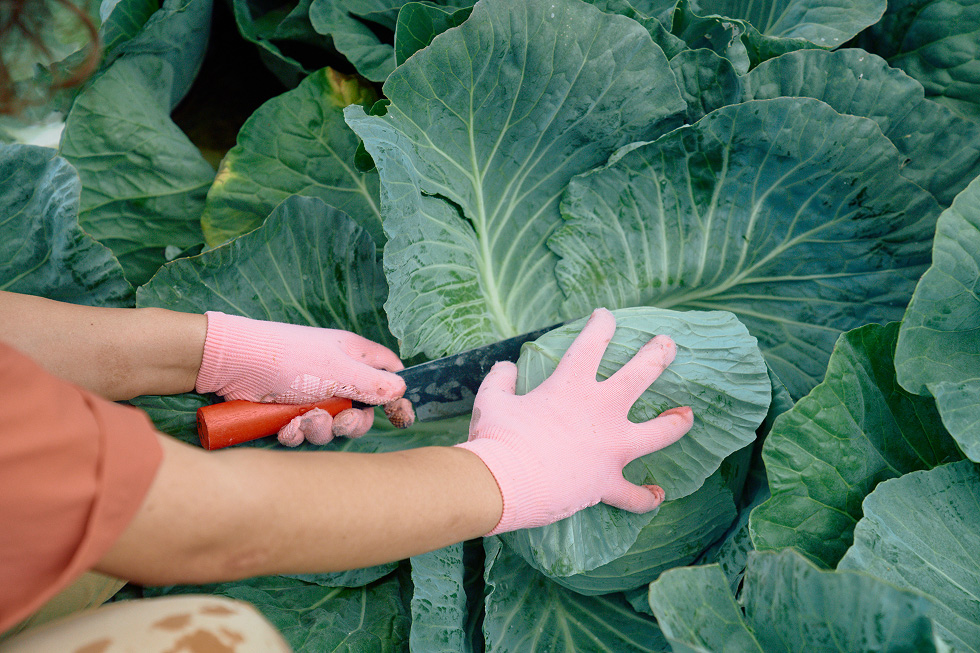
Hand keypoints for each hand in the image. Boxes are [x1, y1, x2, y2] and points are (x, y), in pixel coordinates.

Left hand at [195, 312, 412, 444]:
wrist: (233, 365)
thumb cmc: (289, 358)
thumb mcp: (338, 370)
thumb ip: (373, 383)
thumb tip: (402, 390)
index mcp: (354, 356)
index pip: (388, 373)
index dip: (395, 395)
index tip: (399, 415)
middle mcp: (337, 375)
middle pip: (362, 410)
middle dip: (351, 422)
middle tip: (340, 421)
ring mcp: (313, 394)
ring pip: (332, 426)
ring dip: (320, 429)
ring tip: (303, 420)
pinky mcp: (290, 412)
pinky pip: (305, 433)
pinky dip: (296, 434)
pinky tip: (285, 427)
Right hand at [456, 308, 693, 534]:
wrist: (503, 484)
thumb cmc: (497, 438)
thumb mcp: (491, 401)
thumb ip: (501, 380)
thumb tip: (505, 367)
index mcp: (572, 385)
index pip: (593, 342)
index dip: (602, 324)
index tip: (606, 316)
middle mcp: (602, 410)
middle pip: (642, 374)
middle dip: (659, 355)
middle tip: (669, 345)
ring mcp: (611, 448)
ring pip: (659, 432)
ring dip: (676, 423)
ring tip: (688, 415)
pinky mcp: (608, 482)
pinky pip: (633, 495)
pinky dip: (645, 496)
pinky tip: (656, 494)